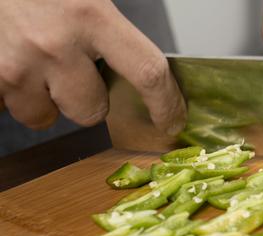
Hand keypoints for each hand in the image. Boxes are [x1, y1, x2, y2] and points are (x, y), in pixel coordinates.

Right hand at [0, 0, 185, 134]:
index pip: (147, 72)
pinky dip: (13, 92)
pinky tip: (13, 62)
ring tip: (35, 62)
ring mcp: (15, 65)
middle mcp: (54, 45)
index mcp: (91, 15)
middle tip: (73, 69)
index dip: (166, 104)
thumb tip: (142, 67)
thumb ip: (110, 27)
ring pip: (44, 116)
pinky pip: (7, 106)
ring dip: (45, 99)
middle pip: (91, 111)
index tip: (171, 120)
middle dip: (88, 99)